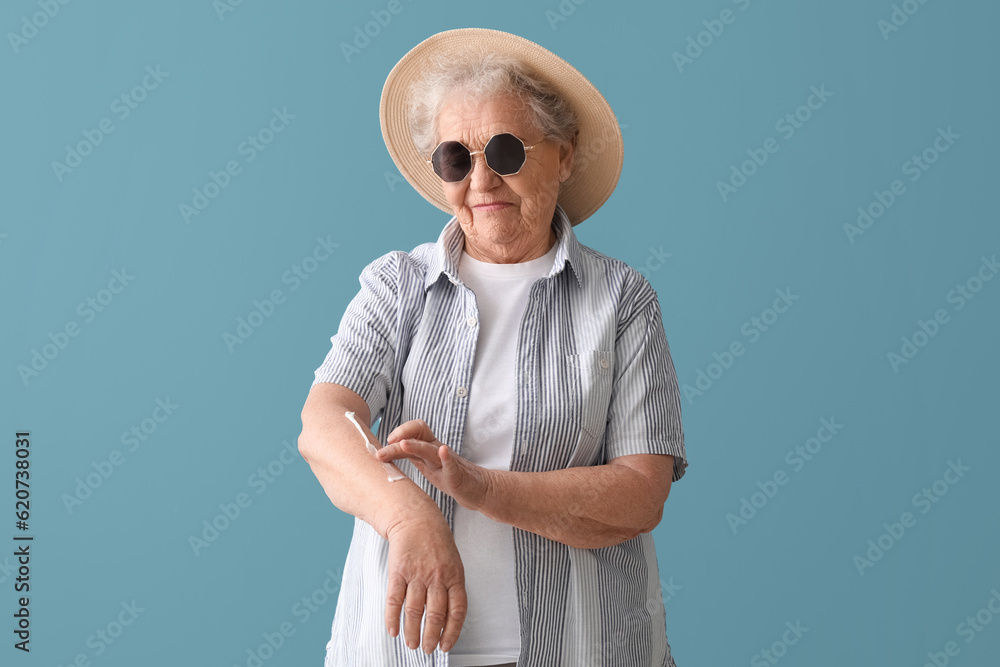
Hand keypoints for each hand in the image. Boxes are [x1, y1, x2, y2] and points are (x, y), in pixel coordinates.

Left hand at [377, 420, 492, 510]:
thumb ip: (410, 456)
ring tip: (403, 444)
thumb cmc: (450, 476)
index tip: (383, 445)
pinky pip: (452, 465)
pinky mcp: (458, 475)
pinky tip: (442, 452)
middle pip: (418, 436)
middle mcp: (437, 451)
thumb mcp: (426, 465)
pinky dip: (446, 458)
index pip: (413, 432)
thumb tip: (382, 454)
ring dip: (416, 445)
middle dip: (399, 438)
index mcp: (428, 448)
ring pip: (430, 449)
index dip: (398, 434)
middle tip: (381, 451)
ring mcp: (448, 462)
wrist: (478, 488)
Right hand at [384, 515, 467, 653]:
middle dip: (431, 637)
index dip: (452, 631)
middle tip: (427, 649)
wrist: (414, 516)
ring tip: (412, 644)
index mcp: (455, 575)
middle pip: (435, 615)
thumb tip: (447, 615)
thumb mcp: (452, 560)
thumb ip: (451, 585)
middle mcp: (437, 577)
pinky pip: (395, 600)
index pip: (457, 611)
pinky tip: (393, 629)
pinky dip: (393, 618)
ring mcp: (417, 574)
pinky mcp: (398, 571)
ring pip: (415, 612)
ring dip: (412, 632)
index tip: (446, 644)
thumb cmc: (435, 538)